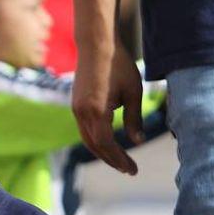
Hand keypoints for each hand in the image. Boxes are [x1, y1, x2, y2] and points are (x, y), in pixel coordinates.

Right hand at [72, 41, 142, 175]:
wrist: (96, 44)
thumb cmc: (119, 65)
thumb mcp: (133, 92)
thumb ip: (134, 119)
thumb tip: (137, 142)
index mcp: (97, 111)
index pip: (107, 144)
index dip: (119, 159)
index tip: (133, 169)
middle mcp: (83, 113)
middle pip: (96, 146)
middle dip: (112, 160)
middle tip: (129, 170)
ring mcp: (76, 109)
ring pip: (88, 140)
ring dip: (103, 153)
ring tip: (119, 161)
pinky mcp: (76, 105)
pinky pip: (85, 130)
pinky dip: (97, 141)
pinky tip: (108, 143)